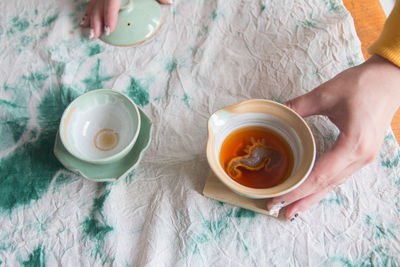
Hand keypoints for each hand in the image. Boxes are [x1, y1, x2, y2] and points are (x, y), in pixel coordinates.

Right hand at [80, 0, 171, 38]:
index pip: (111, 1)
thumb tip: (168, 2)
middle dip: (96, 20)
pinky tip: (85, 19)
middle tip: (96, 34)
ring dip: (90, 16)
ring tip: (89, 31)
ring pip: (93, 1)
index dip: (109, 15)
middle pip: (99, 3)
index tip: (109, 28)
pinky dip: (89, 9)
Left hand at [267, 55, 399, 219]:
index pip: (320, 175)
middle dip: (302, 200)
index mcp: (353, 145)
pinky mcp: (361, 154)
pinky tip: (311, 192)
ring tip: (293, 210)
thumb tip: (275, 114)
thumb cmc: (362, 84)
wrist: (390, 79)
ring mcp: (363, 158)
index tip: (279, 198)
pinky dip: (322, 186)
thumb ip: (297, 106)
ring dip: (312, 197)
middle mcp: (360, 157)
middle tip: (279, 211)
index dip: (298, 189)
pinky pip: (339, 176)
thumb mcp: (325, 94)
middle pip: (326, 185)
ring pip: (333, 184)